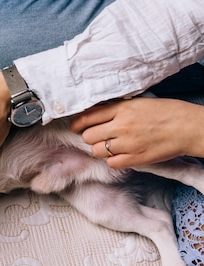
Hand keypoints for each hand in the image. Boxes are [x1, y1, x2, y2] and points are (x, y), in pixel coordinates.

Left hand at [71, 97, 203, 168]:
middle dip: (90, 137)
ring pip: (96, 151)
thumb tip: (96, 114)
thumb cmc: (167, 112)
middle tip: (97, 138)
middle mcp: (121, 126)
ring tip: (110, 146)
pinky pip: (111, 163)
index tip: (76, 127)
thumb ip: (117, 109)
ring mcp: (128, 143)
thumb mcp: (139, 102)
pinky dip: (113, 160)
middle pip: (88, 136)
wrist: (190, 127)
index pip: (88, 117)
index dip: (78, 124)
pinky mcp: (135, 158)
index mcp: (122, 109)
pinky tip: (121, 155)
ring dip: (100, 150)